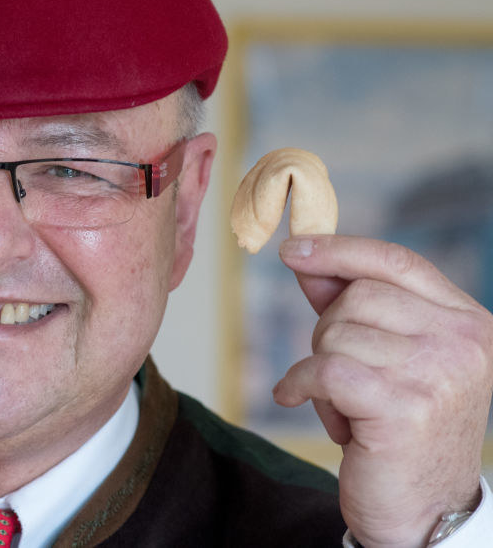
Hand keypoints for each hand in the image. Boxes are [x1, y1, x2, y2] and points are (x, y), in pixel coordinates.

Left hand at [273, 235, 492, 546]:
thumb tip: (303, 260)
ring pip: (336, 333)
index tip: (292, 250)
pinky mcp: (404, 406)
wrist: (418, 509)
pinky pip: (323, 370)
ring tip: (346, 405)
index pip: (398, 262)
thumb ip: (349, 305)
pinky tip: (296, 401)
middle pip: (358, 297)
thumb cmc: (398, 428)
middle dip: (328, 331)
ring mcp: (438, 373)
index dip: (340, 251)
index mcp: (467, 321)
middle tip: (341, 378)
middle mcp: (462, 342)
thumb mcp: (382, 356)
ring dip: (320, 369)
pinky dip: (298, 385)